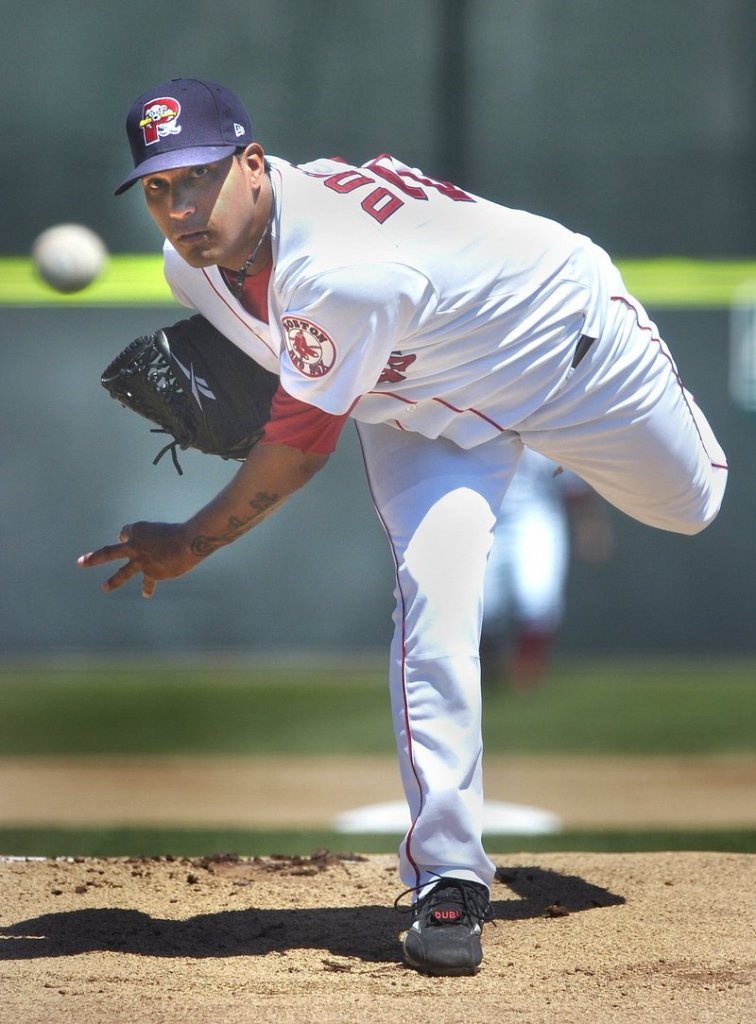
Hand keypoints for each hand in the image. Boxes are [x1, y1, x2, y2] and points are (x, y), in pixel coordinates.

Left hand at [78, 521, 202, 597]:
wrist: (189, 542)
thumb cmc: (178, 533)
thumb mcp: (161, 530)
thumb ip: (151, 539)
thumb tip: (145, 553)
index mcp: (138, 530)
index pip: (125, 534)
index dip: (125, 536)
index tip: (123, 538)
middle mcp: (135, 546)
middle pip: (108, 553)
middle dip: (93, 558)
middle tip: (80, 563)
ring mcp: (142, 562)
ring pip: (122, 574)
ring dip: (112, 582)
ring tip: (104, 589)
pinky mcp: (153, 574)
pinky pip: (148, 583)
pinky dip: (147, 588)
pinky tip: (145, 594)